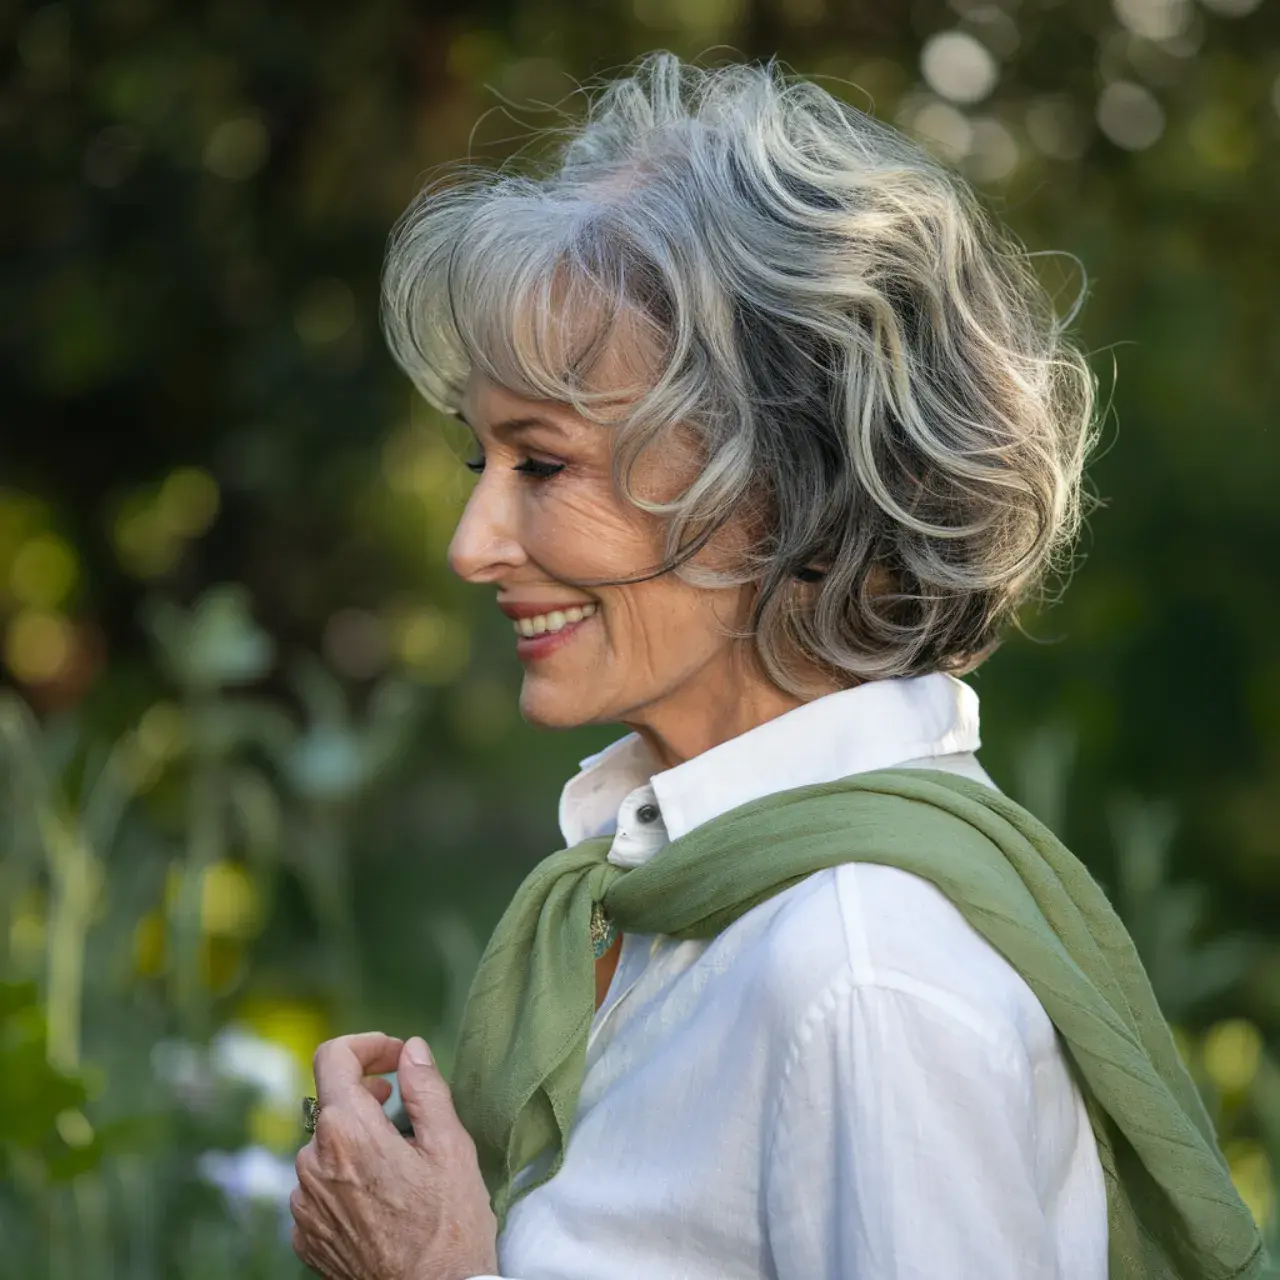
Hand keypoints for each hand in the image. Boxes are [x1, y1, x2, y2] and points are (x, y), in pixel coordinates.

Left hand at [290, 1032, 498, 1279]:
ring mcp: (304, 1204)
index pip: (333, 1057)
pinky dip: (344, 1176)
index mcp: (347, 1131)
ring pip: (325, 1146)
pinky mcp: (304, 1236)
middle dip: (365, 1093)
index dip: (366, 1045)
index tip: (394, 1056)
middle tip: (400, 1103)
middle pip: (331, 1103)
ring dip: (355, 1138)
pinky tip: (379, 1194)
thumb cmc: (449, 1226)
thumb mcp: (451, 1146)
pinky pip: (318, 1186)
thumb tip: (411, 1049)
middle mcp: (313, 1163)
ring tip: (397, 1160)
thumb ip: (426, 1088)